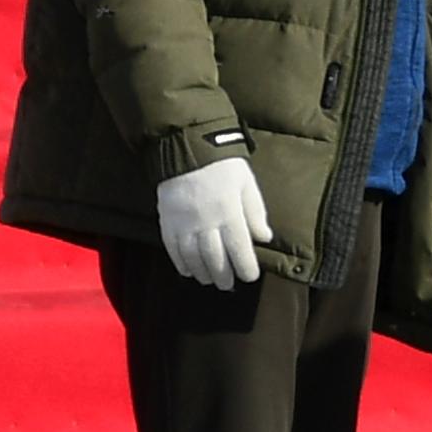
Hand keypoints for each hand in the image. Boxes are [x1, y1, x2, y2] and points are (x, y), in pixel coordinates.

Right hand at [155, 159, 273, 291]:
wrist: (186, 147)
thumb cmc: (222, 165)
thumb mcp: (246, 183)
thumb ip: (255, 211)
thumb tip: (264, 237)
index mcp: (229, 211)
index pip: (239, 248)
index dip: (245, 267)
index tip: (250, 276)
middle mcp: (206, 221)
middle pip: (215, 258)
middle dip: (223, 275)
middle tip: (228, 284)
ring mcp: (183, 222)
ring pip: (193, 256)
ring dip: (202, 272)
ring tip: (209, 280)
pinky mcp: (167, 220)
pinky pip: (172, 247)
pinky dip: (179, 262)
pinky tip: (187, 270)